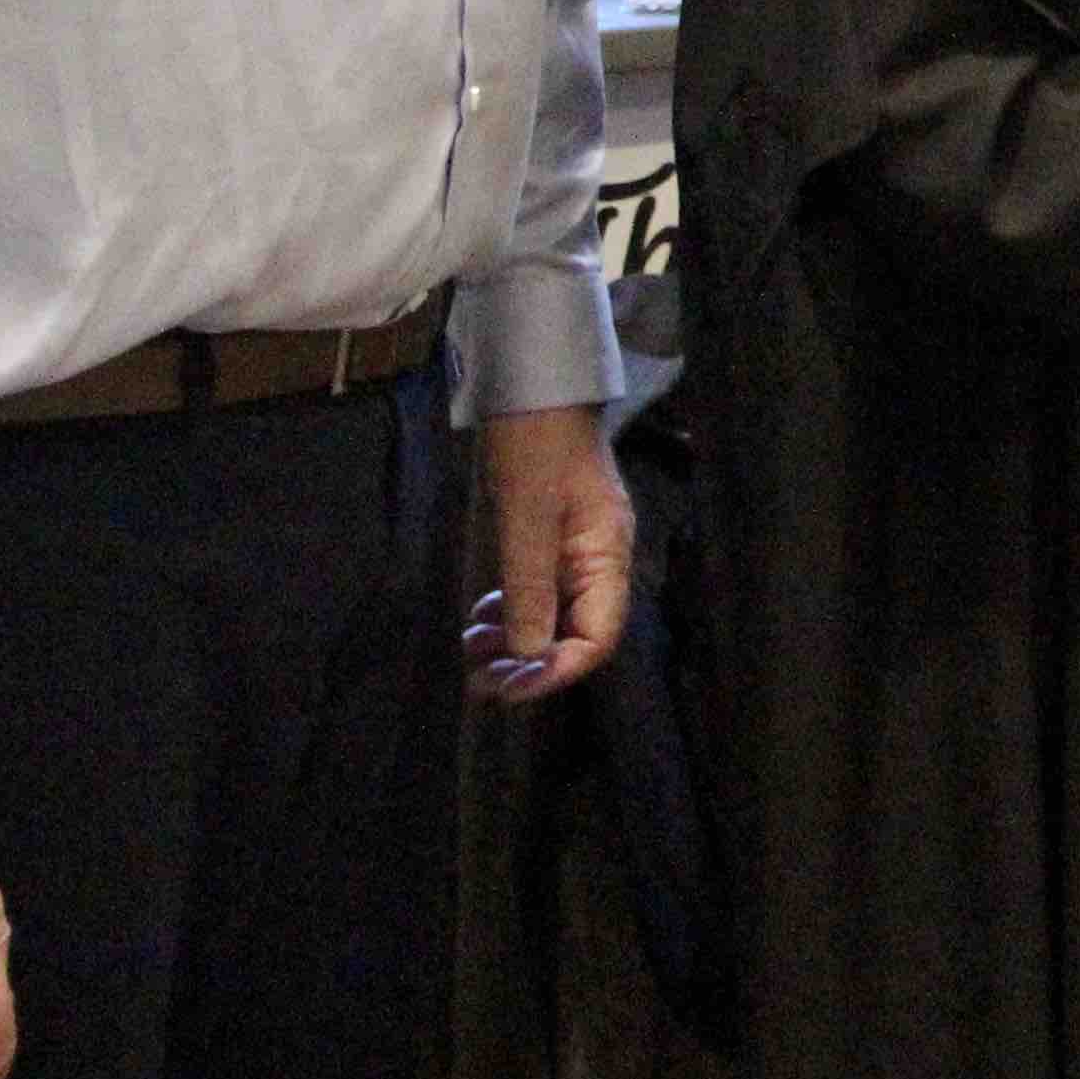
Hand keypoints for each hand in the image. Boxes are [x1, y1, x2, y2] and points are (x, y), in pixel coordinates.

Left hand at [466, 404, 634, 704]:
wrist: (533, 388)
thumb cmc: (534, 448)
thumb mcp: (526, 519)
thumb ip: (529, 590)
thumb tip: (528, 657)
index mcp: (606, 558)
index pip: (597, 639)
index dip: (555, 672)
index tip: (507, 690)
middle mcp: (599, 561)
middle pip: (575, 634)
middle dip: (530, 664)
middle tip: (479, 679)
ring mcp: (576, 551)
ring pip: (553, 618)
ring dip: (516, 642)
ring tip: (473, 650)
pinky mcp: (552, 540)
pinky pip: (539, 593)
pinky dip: (512, 613)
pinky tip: (482, 618)